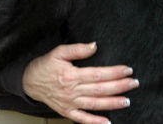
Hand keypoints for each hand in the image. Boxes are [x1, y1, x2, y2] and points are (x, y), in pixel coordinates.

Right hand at [22, 42, 138, 123]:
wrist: (29, 81)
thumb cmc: (45, 65)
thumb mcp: (59, 51)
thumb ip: (77, 49)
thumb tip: (95, 46)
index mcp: (71, 75)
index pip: (98, 74)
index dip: (114, 72)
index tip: (128, 70)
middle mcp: (72, 91)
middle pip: (100, 89)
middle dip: (119, 86)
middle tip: (134, 83)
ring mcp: (70, 103)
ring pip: (95, 104)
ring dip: (112, 103)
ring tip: (127, 101)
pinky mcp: (66, 111)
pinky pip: (82, 119)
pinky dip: (95, 122)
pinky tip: (108, 122)